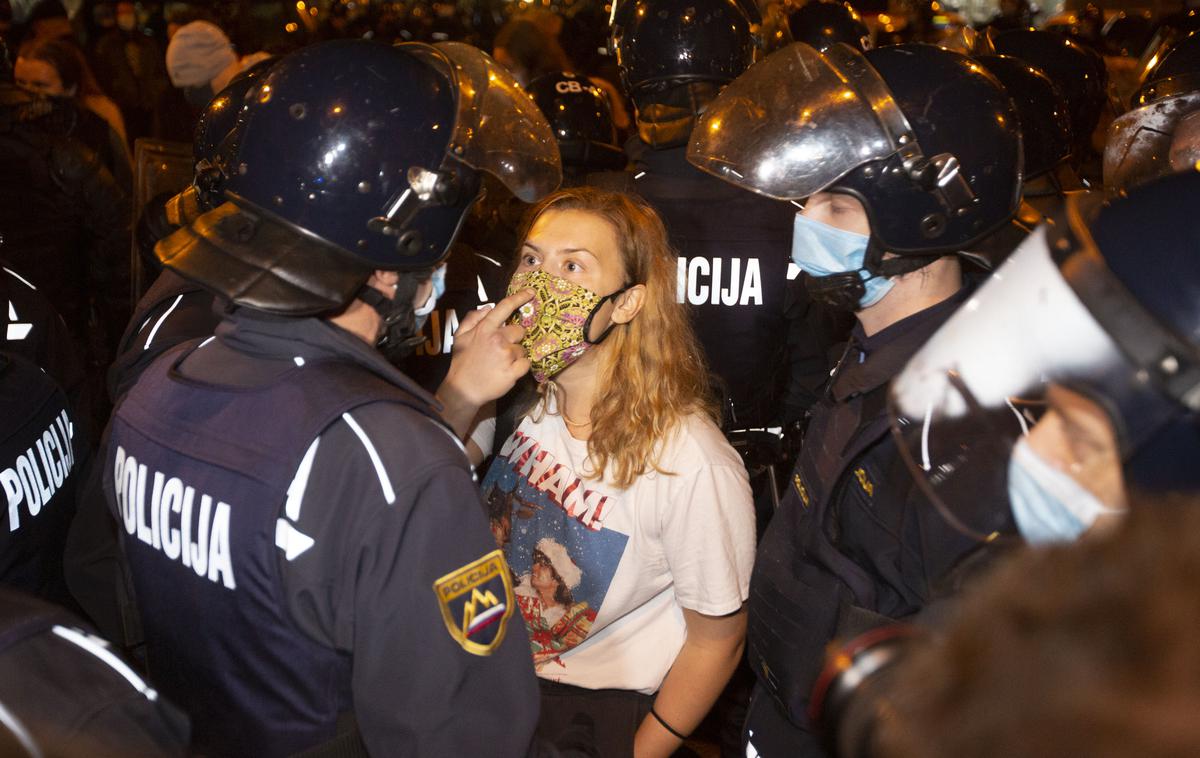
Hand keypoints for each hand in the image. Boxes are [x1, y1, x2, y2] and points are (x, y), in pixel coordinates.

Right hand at [436, 289, 532, 438]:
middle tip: (501, 350)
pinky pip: (526, 364)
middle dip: (514, 339)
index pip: (505, 307)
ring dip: (515, 355)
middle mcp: (498, 339)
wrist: (463, 389)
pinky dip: (520, 368)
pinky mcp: (513, 372)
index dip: (519, 298)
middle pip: (520, 331)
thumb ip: (473, 319)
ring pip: (522, 349)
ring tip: (500, 364)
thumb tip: (488, 308)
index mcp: (485, 328)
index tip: (531, 293)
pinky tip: (507, 371)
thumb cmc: (462, 362)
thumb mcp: (460, 336)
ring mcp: (506, 356)